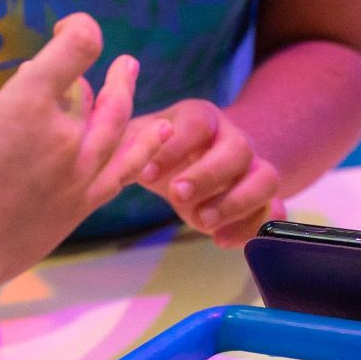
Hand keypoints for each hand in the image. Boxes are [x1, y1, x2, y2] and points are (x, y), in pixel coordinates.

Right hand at [0, 15, 164, 292]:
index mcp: (26, 102)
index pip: (74, 46)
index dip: (77, 28)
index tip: (65, 29)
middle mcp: (61, 132)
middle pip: (100, 90)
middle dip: (108, 69)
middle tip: (118, 59)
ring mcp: (77, 171)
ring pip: (116, 125)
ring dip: (125, 94)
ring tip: (129, 72)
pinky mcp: (82, 203)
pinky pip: (124, 169)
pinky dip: (146, 147)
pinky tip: (163, 131)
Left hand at [135, 98, 282, 245]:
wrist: (198, 160)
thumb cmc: (159, 150)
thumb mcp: (137, 141)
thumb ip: (121, 142)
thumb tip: (86, 143)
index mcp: (201, 118)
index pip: (197, 123)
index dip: (174, 147)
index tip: (145, 175)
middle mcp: (234, 139)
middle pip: (238, 149)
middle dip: (208, 175)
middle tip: (177, 196)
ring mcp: (253, 168)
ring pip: (266, 178)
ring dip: (236, 202)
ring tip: (202, 223)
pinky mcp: (262, 199)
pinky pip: (274, 211)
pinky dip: (253, 226)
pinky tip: (221, 241)